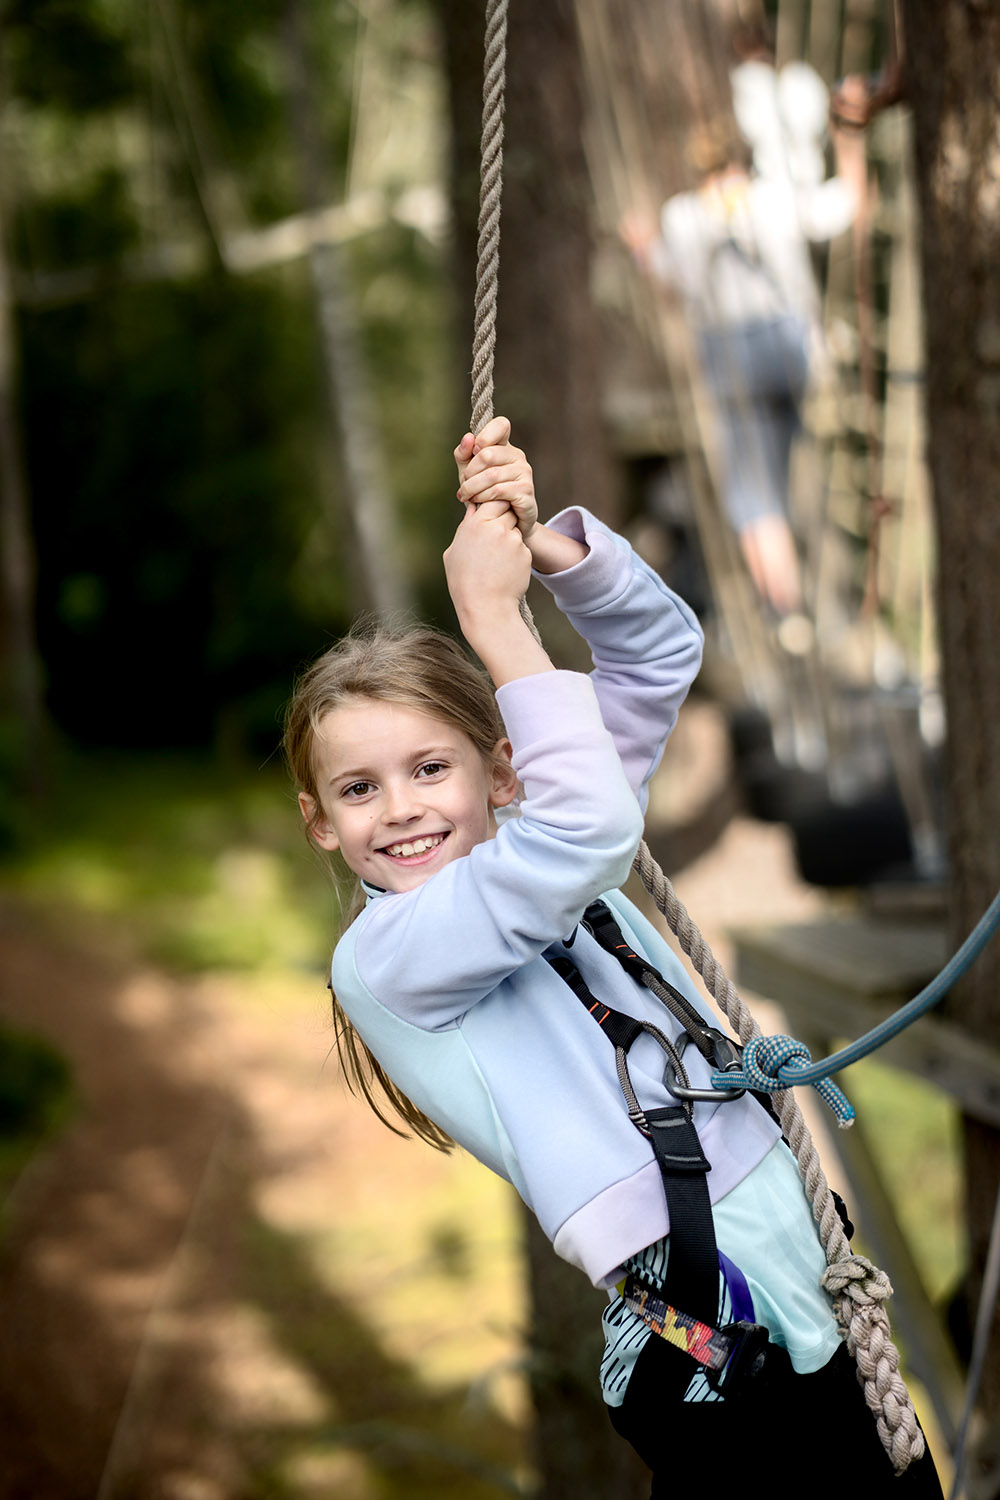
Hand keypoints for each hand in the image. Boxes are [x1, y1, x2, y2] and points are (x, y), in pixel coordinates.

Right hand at [443, 499, 531, 623]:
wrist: (485, 607)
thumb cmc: (464, 582)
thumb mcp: (453, 552)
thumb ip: (465, 527)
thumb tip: (472, 508)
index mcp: (475, 524)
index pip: (492, 499)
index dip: (493, 506)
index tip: (490, 516)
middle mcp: (496, 528)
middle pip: (507, 509)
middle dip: (504, 518)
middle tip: (495, 537)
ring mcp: (513, 540)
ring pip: (516, 529)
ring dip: (510, 538)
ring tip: (497, 560)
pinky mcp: (525, 553)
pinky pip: (522, 547)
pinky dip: (516, 555)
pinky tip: (505, 570)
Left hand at [454, 416, 537, 538]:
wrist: (502, 522)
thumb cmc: (485, 494)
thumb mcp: (469, 473)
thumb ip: (464, 454)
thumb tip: (468, 438)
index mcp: (505, 446)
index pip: (501, 424)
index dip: (484, 435)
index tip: (474, 452)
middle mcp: (518, 456)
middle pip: (487, 454)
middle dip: (469, 472)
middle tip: (463, 486)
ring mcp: (524, 473)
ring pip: (491, 475)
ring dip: (472, 488)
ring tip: (466, 496)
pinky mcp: (526, 491)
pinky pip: (498, 490)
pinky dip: (483, 497)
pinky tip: (478, 503)